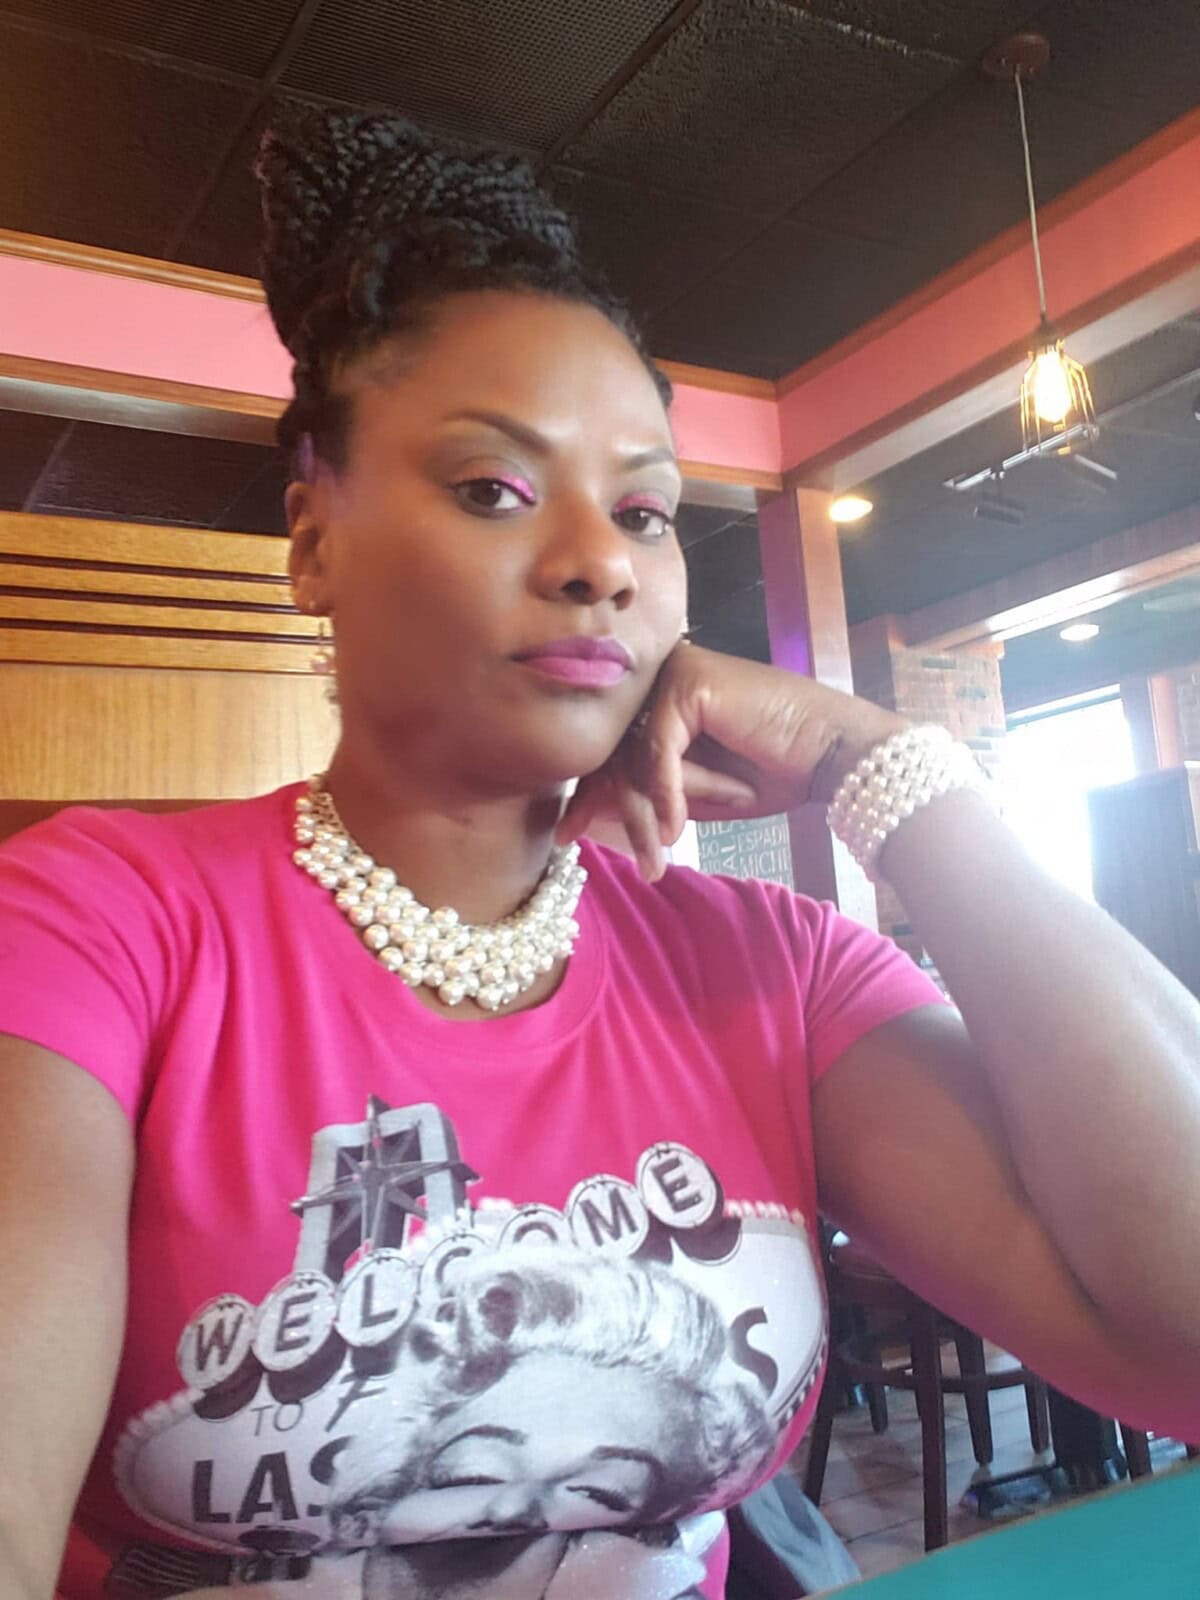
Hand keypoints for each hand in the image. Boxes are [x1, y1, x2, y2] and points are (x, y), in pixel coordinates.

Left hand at [556, 643, 906, 879]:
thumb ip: (647, 790)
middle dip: (605, 807)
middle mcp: (660, 675)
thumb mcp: (694, 791)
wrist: (833, 755)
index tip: (567, 833)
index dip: (588, 791)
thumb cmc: (772, 772)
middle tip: (580, 844)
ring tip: (656, 858)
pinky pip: (658, 750)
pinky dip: (667, 793)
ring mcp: (672, 672)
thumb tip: (590, 804)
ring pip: (633, 755)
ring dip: (646, 814)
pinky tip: (674, 829)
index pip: (609, 746)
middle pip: (613, 749)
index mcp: (659, 696)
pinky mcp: (689, 681)